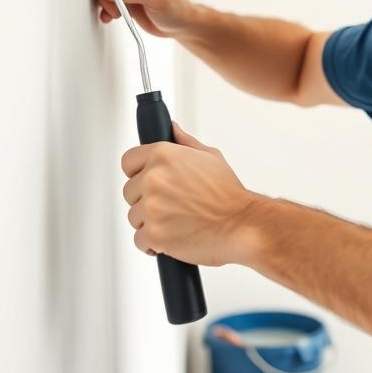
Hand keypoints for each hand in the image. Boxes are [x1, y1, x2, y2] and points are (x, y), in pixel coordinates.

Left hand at [120, 121, 265, 266]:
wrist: (243, 224)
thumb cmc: (229, 194)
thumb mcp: (211, 157)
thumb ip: (185, 143)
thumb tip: (172, 128)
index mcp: (164, 155)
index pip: (128, 161)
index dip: (138, 173)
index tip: (147, 182)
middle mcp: (154, 178)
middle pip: (129, 192)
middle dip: (147, 200)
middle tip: (173, 206)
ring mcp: (152, 207)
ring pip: (134, 217)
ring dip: (151, 223)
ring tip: (177, 222)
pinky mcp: (154, 233)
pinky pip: (140, 240)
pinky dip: (154, 244)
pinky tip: (173, 238)